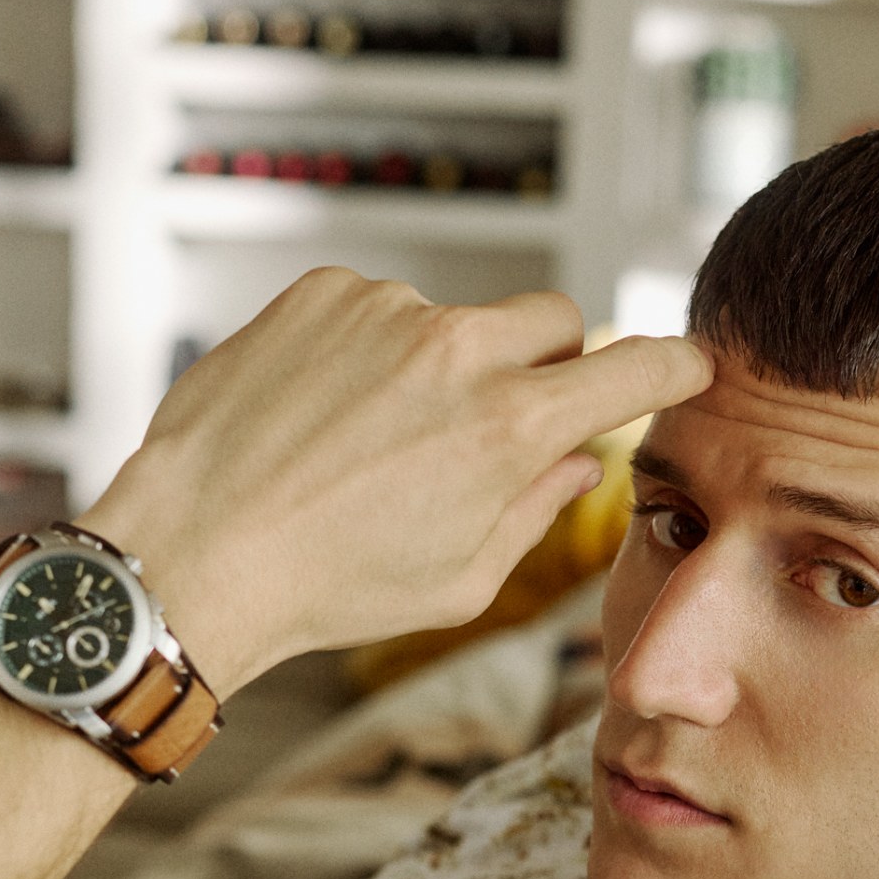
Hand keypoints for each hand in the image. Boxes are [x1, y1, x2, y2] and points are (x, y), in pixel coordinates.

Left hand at [90, 270, 711, 690]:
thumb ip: (535, 509)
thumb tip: (575, 460)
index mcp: (511, 429)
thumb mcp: (458, 581)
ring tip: (365, 444)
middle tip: (499, 420)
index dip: (673, 364)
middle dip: (547, 362)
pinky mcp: (322, 292)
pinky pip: (376, 308)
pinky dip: (365, 351)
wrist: (195, 552)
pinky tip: (320, 416)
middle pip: (554, 320)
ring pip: (454, 320)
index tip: (684, 364)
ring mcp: (388, 310)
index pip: (636, 365)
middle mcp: (460, 351)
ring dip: (436, 365)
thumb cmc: (325, 587)